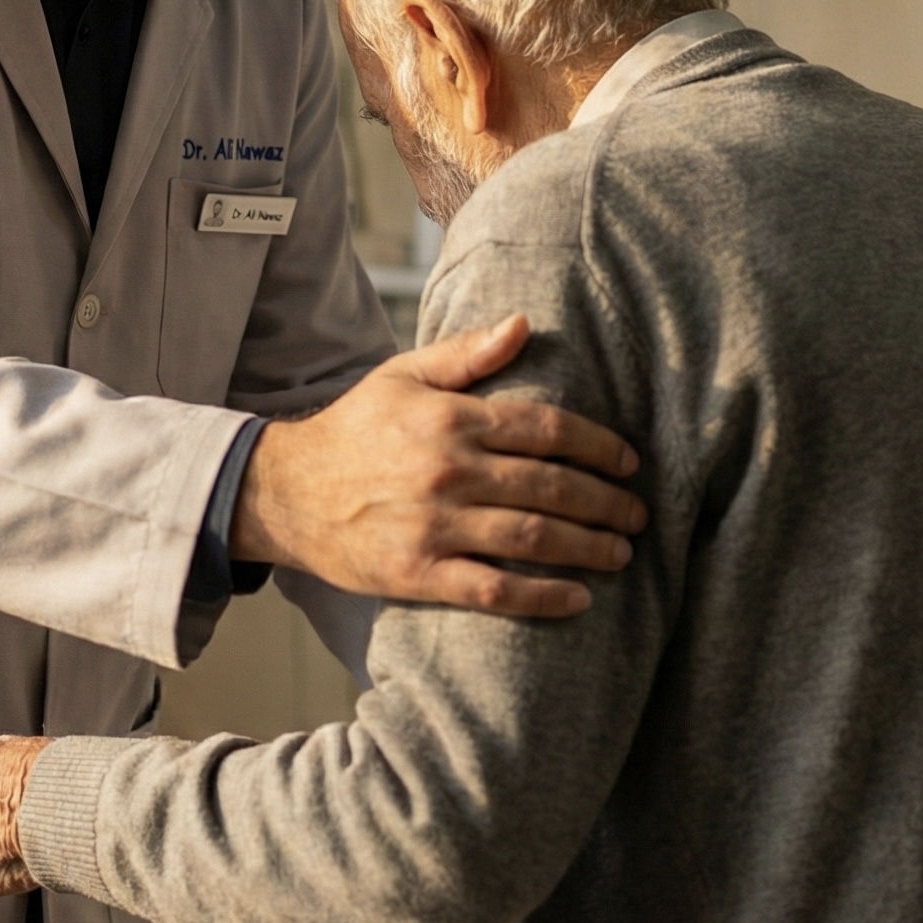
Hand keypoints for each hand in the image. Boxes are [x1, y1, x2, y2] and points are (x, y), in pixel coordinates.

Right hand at [231, 314, 643, 617]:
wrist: (285, 491)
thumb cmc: (353, 430)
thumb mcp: (402, 376)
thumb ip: (466, 354)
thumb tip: (525, 324)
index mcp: (449, 418)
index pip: (544, 427)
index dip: (596, 444)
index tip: (628, 460)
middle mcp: (446, 470)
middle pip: (549, 486)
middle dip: (605, 500)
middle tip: (637, 512)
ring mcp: (433, 526)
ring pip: (532, 537)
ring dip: (588, 546)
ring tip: (620, 551)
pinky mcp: (417, 573)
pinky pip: (492, 589)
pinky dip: (542, 596)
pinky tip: (578, 598)